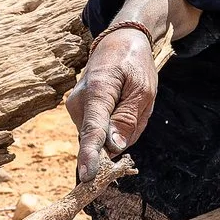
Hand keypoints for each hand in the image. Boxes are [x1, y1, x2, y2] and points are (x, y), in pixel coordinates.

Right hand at [64, 28, 158, 182]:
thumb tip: (113, 149)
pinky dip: (112, 127)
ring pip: (100, 136)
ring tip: (129, 101)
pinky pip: (98, 130)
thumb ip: (128, 119)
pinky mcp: (78, 112)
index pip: (93, 130)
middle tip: (137, 110)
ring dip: (119, 130)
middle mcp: (79, 102)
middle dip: (119, 138)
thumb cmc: (135, 65)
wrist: (118, 44)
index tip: (87, 176)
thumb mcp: (143, 90)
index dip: (90, 155)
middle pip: (98, 138)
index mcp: (98, 91)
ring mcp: (75, 107)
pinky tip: (120, 106)